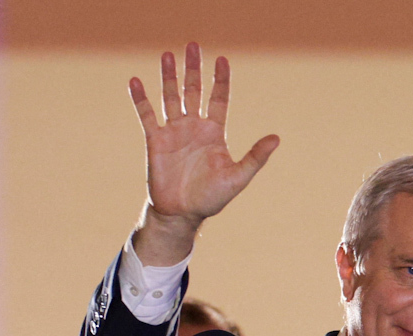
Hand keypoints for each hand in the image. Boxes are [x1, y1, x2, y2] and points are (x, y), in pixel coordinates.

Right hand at [129, 43, 279, 264]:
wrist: (182, 214)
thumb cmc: (211, 198)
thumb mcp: (238, 177)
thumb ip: (255, 157)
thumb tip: (277, 138)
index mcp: (214, 133)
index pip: (218, 99)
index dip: (220, 80)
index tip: (222, 59)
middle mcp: (194, 127)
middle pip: (194, 91)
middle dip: (194, 69)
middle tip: (193, 46)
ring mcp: (174, 132)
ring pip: (171, 97)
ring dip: (169, 76)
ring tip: (168, 54)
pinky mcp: (155, 140)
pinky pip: (147, 115)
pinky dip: (141, 99)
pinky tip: (136, 81)